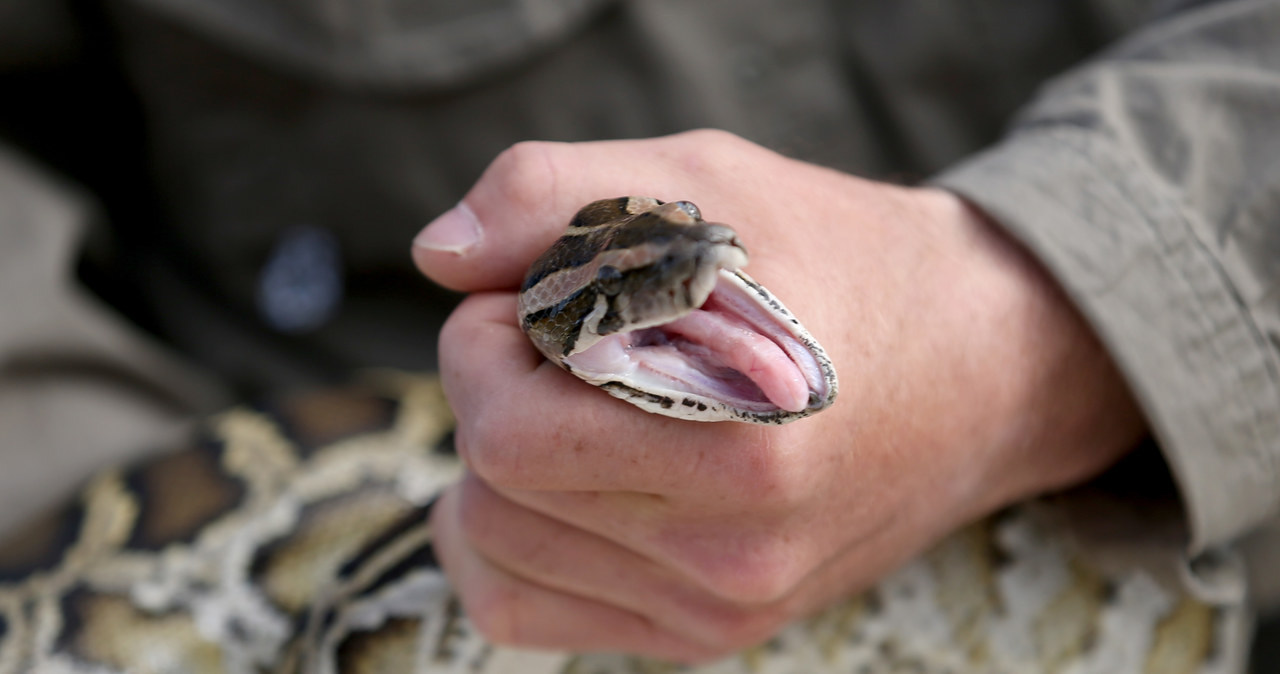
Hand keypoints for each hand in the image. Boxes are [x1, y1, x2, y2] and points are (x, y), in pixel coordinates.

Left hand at [411, 130, 1144, 661]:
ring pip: (496, 553)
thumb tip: (437, 255)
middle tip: (556, 341)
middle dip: (488, 393)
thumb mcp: (709, 182)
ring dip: (496, 463)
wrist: (980, 367)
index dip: (486, 341)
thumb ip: (556, 197)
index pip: (507, 430)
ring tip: (571, 403)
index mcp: (739, 437)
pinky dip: (503, 541)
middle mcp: (733, 548)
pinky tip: (549, 481)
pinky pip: (525, 613)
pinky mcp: (710, 631)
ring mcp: (722, 602)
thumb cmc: (840, 261)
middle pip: (493, 491)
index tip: (539, 299)